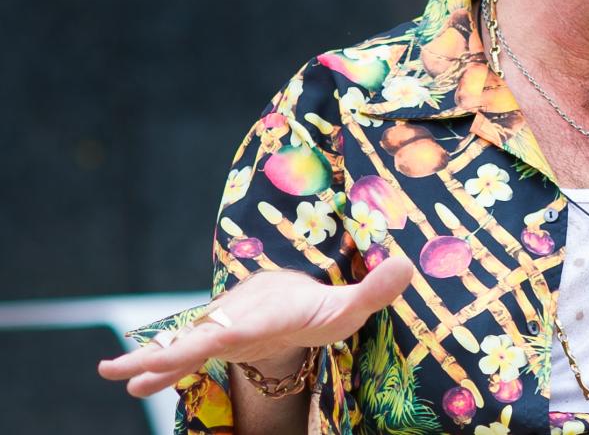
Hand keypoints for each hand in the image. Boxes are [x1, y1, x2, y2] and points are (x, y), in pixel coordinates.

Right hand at [98, 255, 415, 397]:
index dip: (220, 331)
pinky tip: (134, 387)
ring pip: (182, 347)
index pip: (240, 325)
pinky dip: (159, 369)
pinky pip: (182, 358)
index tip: (202, 336)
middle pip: (197, 338)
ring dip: (151, 362)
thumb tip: (408, 263)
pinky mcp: (214, 346)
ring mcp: (220, 333)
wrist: (293, 296)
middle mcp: (234, 320)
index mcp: (266, 312)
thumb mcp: (352, 303)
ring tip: (116, 377)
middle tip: (125, 367)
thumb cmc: (322, 304)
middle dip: (165, 352)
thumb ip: (375, 289)